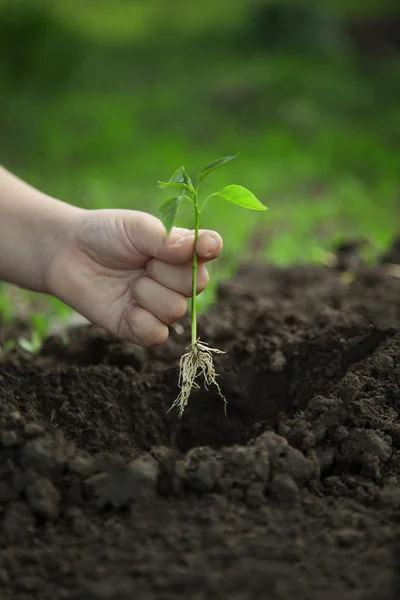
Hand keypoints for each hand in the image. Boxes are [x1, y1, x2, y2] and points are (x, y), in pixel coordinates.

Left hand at [45, 209, 222, 345]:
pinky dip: (141, 321)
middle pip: (197, 284)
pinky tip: (127, 307)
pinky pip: (157, 334)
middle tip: (143, 262)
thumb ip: (168, 238)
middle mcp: (175, 279)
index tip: (204, 247)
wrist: (67, 253)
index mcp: (180, 250)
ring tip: (129, 282)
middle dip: (168, 272)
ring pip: (176, 310)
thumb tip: (201, 248)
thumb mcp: (136, 228)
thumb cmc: (105, 234)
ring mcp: (159, 305)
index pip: (209, 250)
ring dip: (149, 294)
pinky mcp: (139, 328)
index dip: (209, 249)